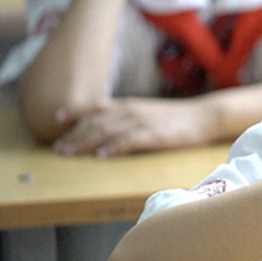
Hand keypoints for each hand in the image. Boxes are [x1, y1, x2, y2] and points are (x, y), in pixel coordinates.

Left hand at [52, 97, 215, 156]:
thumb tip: (109, 126)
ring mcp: (143, 122)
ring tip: (69, 153)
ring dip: (85, 142)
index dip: (75, 113)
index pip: (96, 108)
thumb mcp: (149, 113)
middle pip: (96, 122)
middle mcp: (132, 111)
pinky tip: (101, 155)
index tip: (56, 119)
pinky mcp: (155, 135)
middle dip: (74, 135)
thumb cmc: (178, 118)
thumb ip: (129, 117)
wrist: (205, 115)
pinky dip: (114, 147)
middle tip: (57, 149)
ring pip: (107, 130)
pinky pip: (130, 141)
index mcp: (129, 105)